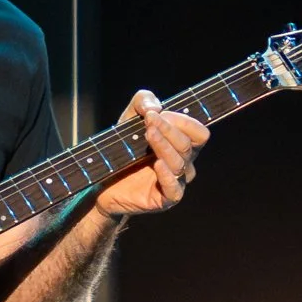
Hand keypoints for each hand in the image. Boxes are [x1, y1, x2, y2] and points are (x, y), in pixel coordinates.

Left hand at [94, 90, 208, 217]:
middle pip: (187, 145)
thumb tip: (155, 107)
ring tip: (148, 135)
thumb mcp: (129, 118)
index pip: (199, 133)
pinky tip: (157, 165)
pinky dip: (167, 176)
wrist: (102, 182)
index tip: (157, 114)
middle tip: (149, 121)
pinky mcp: (165, 199)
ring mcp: (176, 181)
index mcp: (182, 145)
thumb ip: (142, 102)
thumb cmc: (123, 150)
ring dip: (164, 146)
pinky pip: (175, 189)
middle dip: (169, 130)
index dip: (183, 121)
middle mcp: (184, 163)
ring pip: (179, 163)